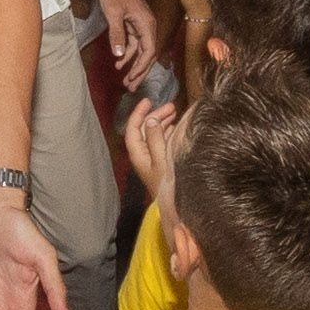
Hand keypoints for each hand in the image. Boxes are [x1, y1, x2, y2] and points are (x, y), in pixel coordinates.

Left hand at [93, 0, 155, 88]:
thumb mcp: (113, 13)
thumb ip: (117, 35)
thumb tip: (119, 56)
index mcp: (147, 24)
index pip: (149, 52)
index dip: (141, 67)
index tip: (132, 79)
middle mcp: (148, 25)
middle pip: (147, 54)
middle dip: (140, 71)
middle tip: (131, 87)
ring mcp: (141, 24)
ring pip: (140, 49)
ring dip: (132, 64)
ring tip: (124, 80)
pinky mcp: (133, 21)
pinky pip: (133, 42)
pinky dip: (127, 52)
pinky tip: (118, 62)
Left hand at [122, 96, 182, 223]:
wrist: (176, 208)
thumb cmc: (168, 185)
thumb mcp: (162, 161)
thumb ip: (156, 140)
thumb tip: (150, 120)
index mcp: (138, 154)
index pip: (133, 129)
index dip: (139, 113)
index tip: (149, 100)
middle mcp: (143, 156)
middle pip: (144, 130)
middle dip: (155, 115)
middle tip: (171, 106)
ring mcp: (152, 160)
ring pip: (153, 135)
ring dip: (162, 123)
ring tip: (175, 113)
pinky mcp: (162, 163)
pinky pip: (162, 142)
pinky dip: (168, 132)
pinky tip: (176, 128)